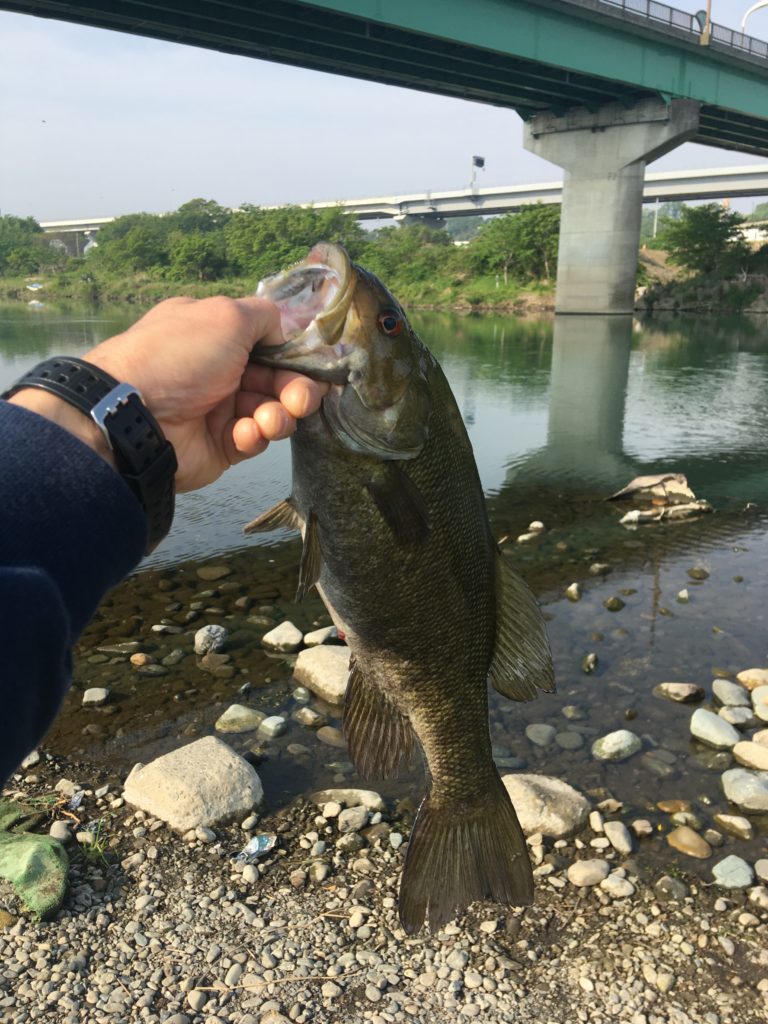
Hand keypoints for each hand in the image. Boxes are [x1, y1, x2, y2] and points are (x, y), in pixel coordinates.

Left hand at [12, 296, 326, 492]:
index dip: (292, 354)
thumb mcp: (226, 314)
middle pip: (276, 380)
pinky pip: (253, 439)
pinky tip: (243, 433)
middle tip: (300, 398)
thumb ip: (265, 316)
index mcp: (215, 335)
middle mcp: (218, 370)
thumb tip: (282, 330)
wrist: (138, 417)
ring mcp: (219, 409)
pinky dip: (254, 435)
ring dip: (278, 414)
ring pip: (271, 412)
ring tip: (269, 419)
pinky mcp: (222, 446)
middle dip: (295, 389)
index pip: (266, 343)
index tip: (312, 363)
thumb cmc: (181, 356)